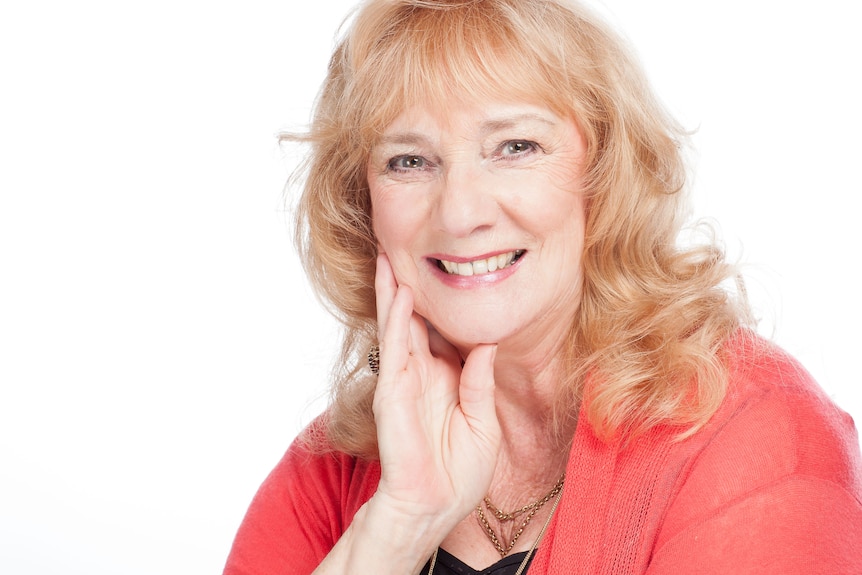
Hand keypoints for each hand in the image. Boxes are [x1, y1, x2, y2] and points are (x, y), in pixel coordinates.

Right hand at [371, 253, 501, 529]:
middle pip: (412, 318)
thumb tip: (486, 343)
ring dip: (392, 290)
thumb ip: (479, 381)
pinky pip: (394, 348)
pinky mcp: (392, 392)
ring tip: (389, 254)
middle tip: (402, 245)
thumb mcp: (483, 420)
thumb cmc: (460, 471)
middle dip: (405, 284)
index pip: (439, 331)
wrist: (438, 506)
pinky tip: (398, 292)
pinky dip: (395, 319)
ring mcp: (404, 380)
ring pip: (396, 324)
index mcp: (444, 378)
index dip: (438, 302)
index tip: (444, 269)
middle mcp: (421, 372)